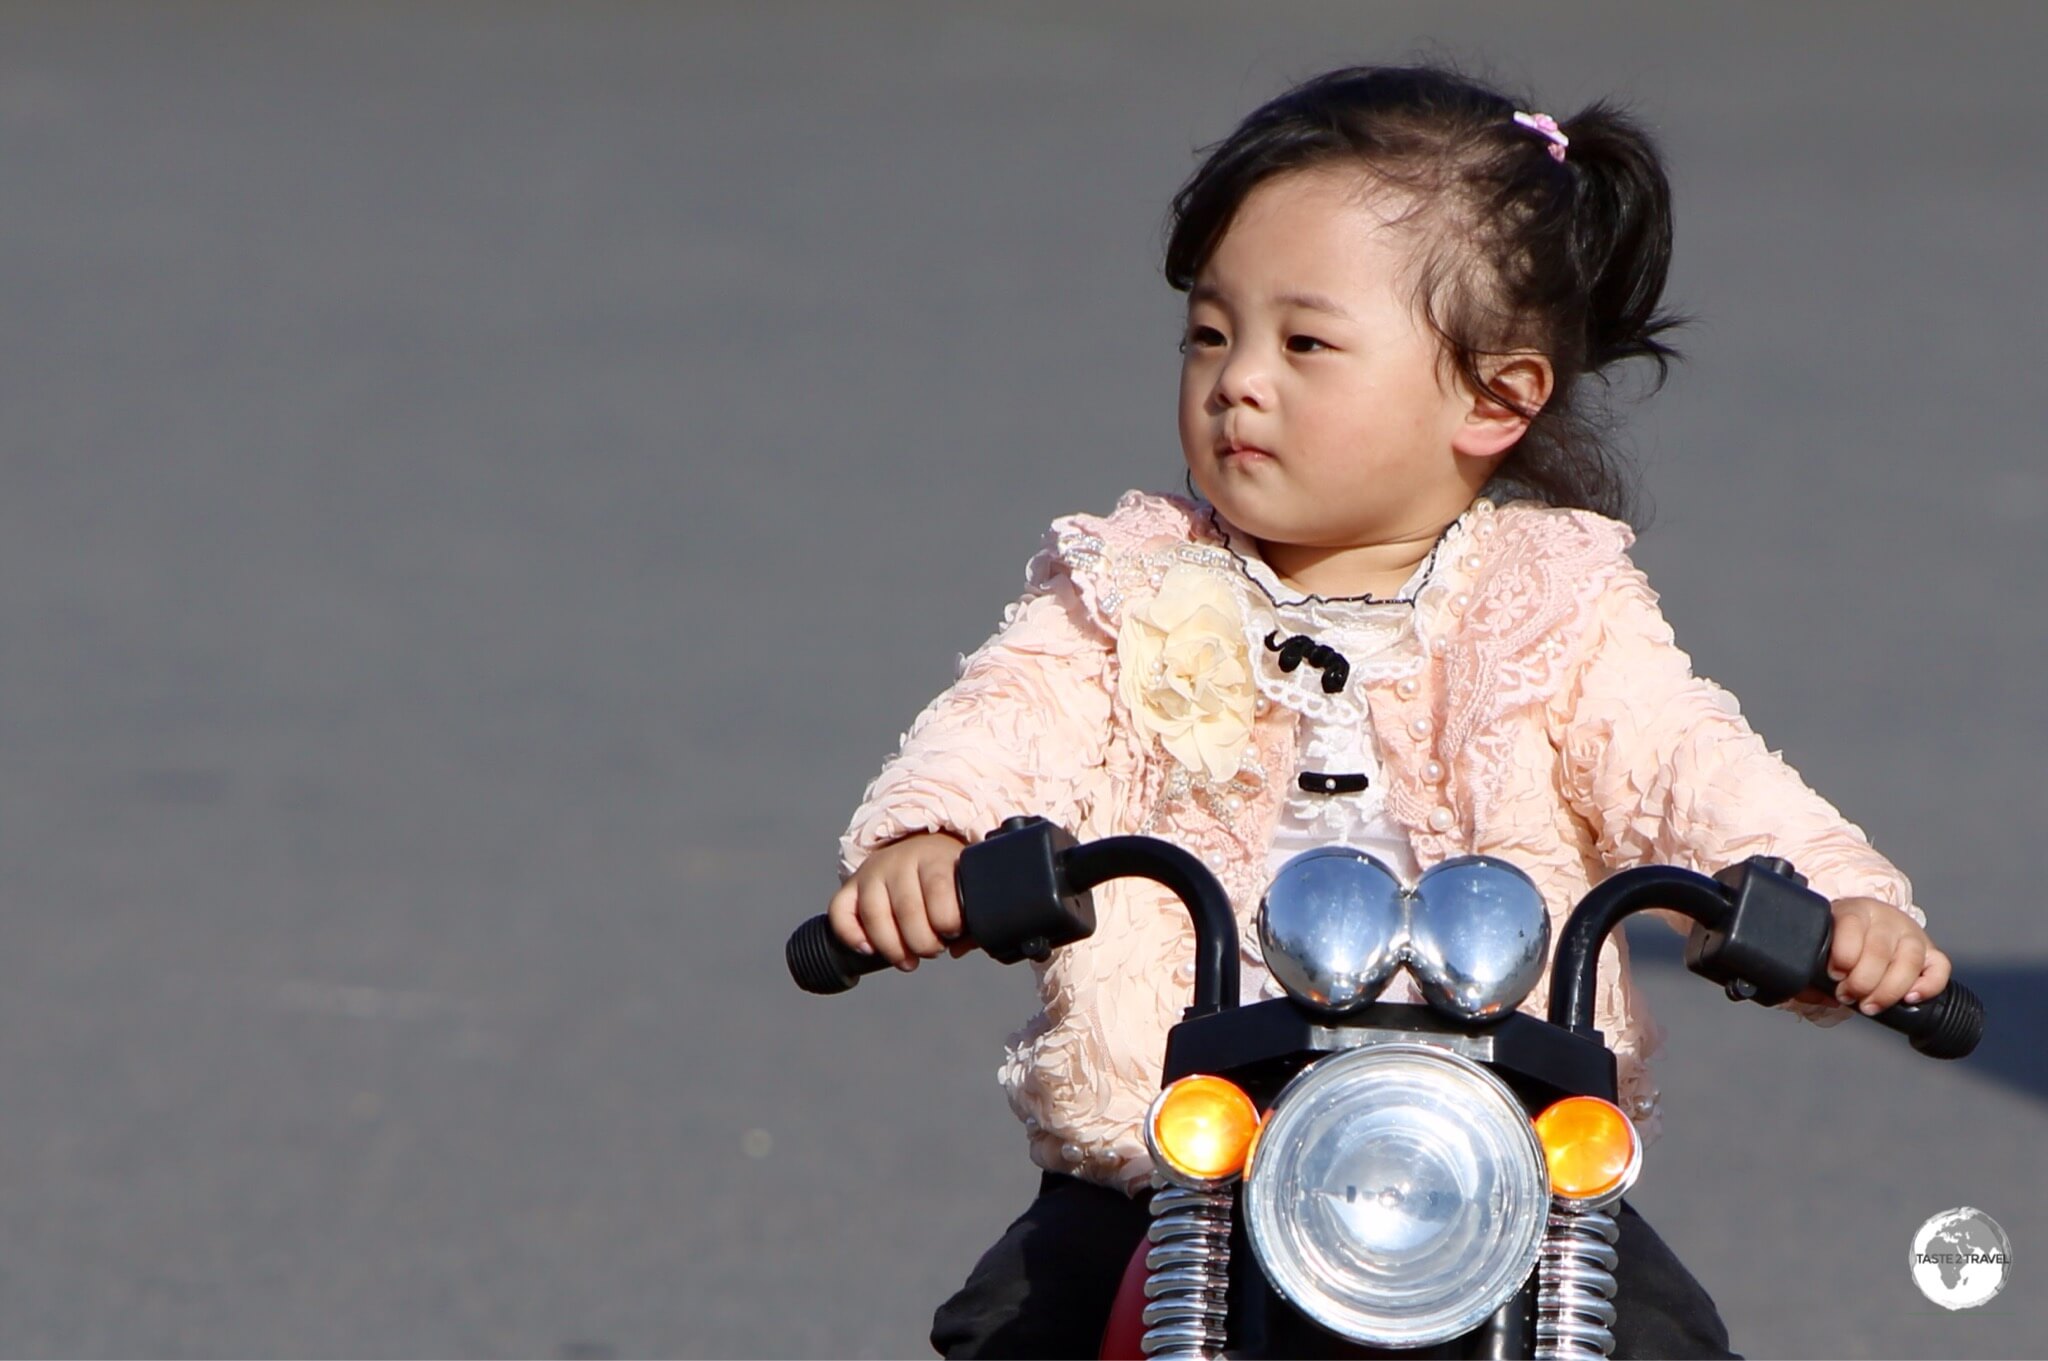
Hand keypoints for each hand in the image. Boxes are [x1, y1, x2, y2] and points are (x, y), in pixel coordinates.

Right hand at [828, 832, 971, 971]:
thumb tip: (959, 948)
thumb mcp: (965, 888)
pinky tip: (869, 950)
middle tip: (933, 950)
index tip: (952, 933)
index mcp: (934, 858)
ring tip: (908, 961)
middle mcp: (899, 861)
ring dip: (892, 948)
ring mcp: (871, 873)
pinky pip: (840, 912)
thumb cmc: (947, 879)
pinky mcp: (850, 887)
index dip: (947, 922)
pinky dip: (851, 936)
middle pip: (907, 909)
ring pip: (873, 914)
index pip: (939, 890)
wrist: (917, 848)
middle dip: (923, 943)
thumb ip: (972, 919)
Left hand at [1820, 897, 1949, 1014]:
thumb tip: (1816, 993)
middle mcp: (1886, 919)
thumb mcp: (1822, 945)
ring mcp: (1912, 934)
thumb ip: (1813, 968)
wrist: (1868, 928)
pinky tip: (1909, 998)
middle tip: (1848, 996)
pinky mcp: (1932, 952)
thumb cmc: (1841, 943)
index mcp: (1855, 911)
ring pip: (1910, 960)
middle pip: (1880, 950)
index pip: (1852, 926)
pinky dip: (1928, 986)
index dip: (1843, 955)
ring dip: (1889, 990)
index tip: (1835, 975)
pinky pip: (1940, 969)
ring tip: (1870, 1005)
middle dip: (1862, 982)